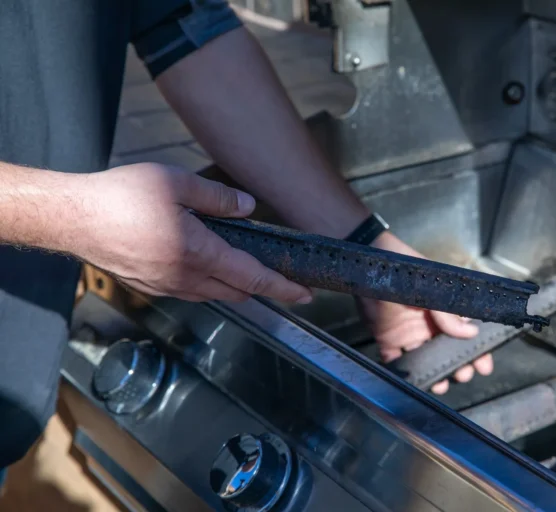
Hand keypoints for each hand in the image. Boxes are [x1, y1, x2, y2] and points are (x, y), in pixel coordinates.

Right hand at [65, 163, 311, 303]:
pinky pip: (191, 291)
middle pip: (238, 291)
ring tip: (248, 271)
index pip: (253, 277)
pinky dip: (209, 284)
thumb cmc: (121, 196)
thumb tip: (249, 208)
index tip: (305, 295)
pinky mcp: (150, 286)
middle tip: (284, 282)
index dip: (283, 288)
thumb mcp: (176, 184)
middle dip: (263, 289)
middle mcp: (184, 277)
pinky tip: (207, 266)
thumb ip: (218, 198)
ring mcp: (165, 286)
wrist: (72, 217)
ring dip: (235, 286)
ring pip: (214, 294)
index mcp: (198, 252)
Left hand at [357, 233, 491, 394]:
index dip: (476, 350)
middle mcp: (428, 325)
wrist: (369, 264)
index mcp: (443, 311)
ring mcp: (408, 334)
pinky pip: (397, 361)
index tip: (484, 364)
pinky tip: (415, 381)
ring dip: (435, 374)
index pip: (465, 334)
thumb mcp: (431, 289)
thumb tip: (471, 331)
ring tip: (442, 383)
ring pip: (425, 360)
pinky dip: (405, 373)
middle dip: (458, 366)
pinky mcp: (388, 339)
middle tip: (464, 374)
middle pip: (447, 352)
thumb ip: (448, 312)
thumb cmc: (404, 269)